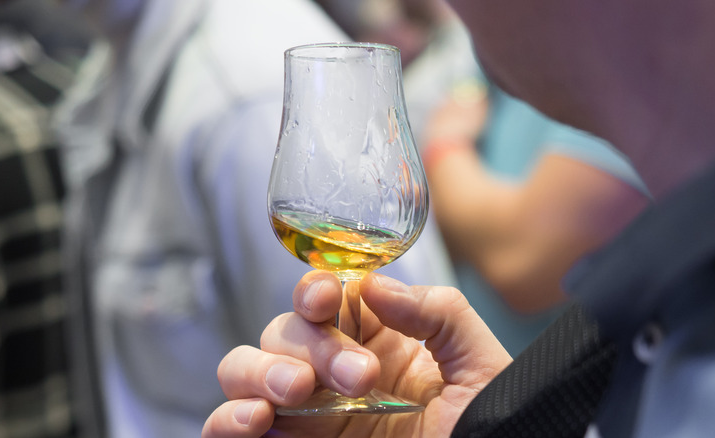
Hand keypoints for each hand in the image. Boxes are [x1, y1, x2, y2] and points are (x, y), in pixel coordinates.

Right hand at [202, 270, 511, 436]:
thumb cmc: (489, 423)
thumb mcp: (478, 361)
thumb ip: (437, 311)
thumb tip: (374, 284)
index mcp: (377, 340)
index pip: (326, 299)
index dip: (315, 291)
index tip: (325, 299)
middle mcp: (334, 371)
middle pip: (284, 331)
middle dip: (310, 346)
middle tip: (358, 378)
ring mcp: (308, 412)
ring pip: (246, 369)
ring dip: (260, 372)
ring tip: (296, 393)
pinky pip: (230, 426)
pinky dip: (226, 419)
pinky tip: (254, 419)